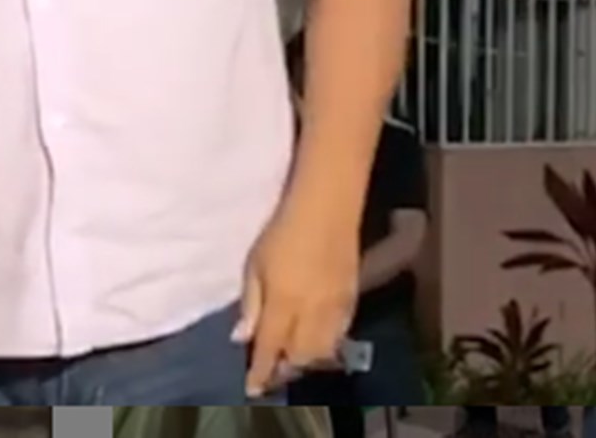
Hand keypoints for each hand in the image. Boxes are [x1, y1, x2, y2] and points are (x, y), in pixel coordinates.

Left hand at [234, 195, 357, 396]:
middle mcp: (311, 313)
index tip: (251, 387)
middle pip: (299, 357)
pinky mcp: (352, 301)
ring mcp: (335, 309)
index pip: (270, 348)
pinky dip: (325, 345)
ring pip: (321, 352)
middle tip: (271, 366)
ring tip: (291, 354)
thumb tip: (243, 337)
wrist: (326, 208)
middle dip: (284, 367)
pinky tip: (315, 339)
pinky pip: (339, 336)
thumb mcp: (255, 262)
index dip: (260, 372)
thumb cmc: (282, 229)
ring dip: (305, 359)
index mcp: (283, 303)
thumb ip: (251, 302)